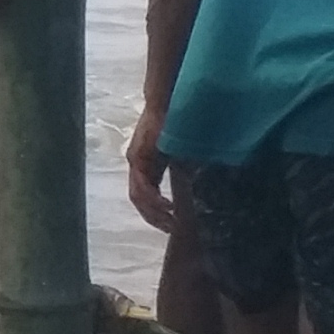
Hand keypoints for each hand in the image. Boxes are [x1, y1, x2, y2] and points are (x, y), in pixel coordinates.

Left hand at [126, 100, 174, 234]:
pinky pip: (142, 185)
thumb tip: (198, 183)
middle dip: (154, 219)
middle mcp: (136, 166)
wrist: (165, 104)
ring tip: (170, 221)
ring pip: (138, 196)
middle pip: (139, 201)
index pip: (145, 197)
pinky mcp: (138, 157)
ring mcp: (135, 162)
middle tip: (171, 230)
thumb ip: (183, 168)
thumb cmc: (175, 125)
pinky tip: (167, 206)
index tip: (170, 225)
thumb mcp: (180, 152)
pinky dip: (153, 199)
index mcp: (145, 166)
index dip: (155, 213)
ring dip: (153, 212)